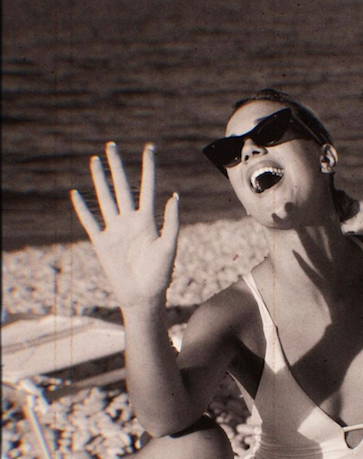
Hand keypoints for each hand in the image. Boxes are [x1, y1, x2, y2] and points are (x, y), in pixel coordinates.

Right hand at [71, 142, 178, 307]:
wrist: (143, 296)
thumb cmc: (160, 274)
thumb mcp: (169, 246)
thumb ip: (171, 221)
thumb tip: (174, 195)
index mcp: (148, 220)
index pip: (147, 187)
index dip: (148, 168)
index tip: (149, 148)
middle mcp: (130, 221)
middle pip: (121, 187)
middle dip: (117, 166)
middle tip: (111, 145)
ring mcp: (114, 230)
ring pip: (105, 199)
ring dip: (99, 180)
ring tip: (95, 161)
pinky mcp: (101, 243)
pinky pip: (90, 222)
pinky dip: (82, 208)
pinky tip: (76, 194)